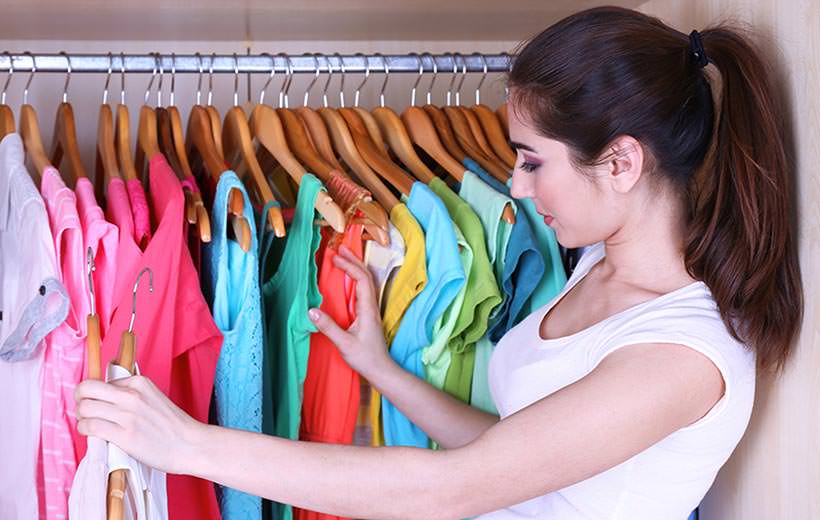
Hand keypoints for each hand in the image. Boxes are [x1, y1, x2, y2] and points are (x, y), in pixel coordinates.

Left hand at [74, 375, 204, 474]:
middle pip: (86, 389)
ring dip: (81, 417)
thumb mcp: (153, 397)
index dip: (93, 393)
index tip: (96, 403)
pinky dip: (85, 429)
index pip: (100, 381)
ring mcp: (128, 414)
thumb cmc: (173, 426)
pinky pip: (91, 426)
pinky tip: (92, 434)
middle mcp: (132, 395)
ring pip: (85, 408)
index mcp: (139, 382)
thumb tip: (105, 397)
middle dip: (80, 400)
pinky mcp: (125, 435)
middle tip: (84, 410)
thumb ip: (131, 393)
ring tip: (89, 424)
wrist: (190, 444)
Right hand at [308, 244, 394, 380]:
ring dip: (355, 268)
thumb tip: (311, 311)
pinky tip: (346, 280)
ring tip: (343, 258)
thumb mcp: (344, 343)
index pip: (361, 279)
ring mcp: (371, 310)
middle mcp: (371, 306)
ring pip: (366, 282)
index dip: (349, 266)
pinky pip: (362, 291)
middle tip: (340, 249)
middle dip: (353, 260)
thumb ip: (328, 327)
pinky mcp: (368, 315)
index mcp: (368, 309)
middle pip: (366, 276)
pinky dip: (355, 279)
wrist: (381, 370)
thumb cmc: (365, 358)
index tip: (335, 258)